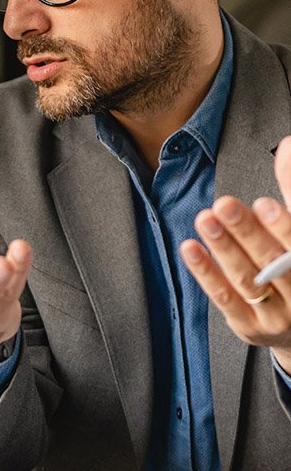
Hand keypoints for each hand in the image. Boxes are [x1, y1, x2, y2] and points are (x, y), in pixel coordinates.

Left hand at [181, 135, 290, 370]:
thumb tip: (288, 144)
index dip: (284, 226)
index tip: (262, 203)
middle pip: (273, 262)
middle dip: (248, 233)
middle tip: (224, 205)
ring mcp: (277, 316)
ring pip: (247, 279)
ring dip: (223, 248)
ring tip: (204, 219)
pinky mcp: (249, 325)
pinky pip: (224, 298)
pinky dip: (206, 272)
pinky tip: (190, 248)